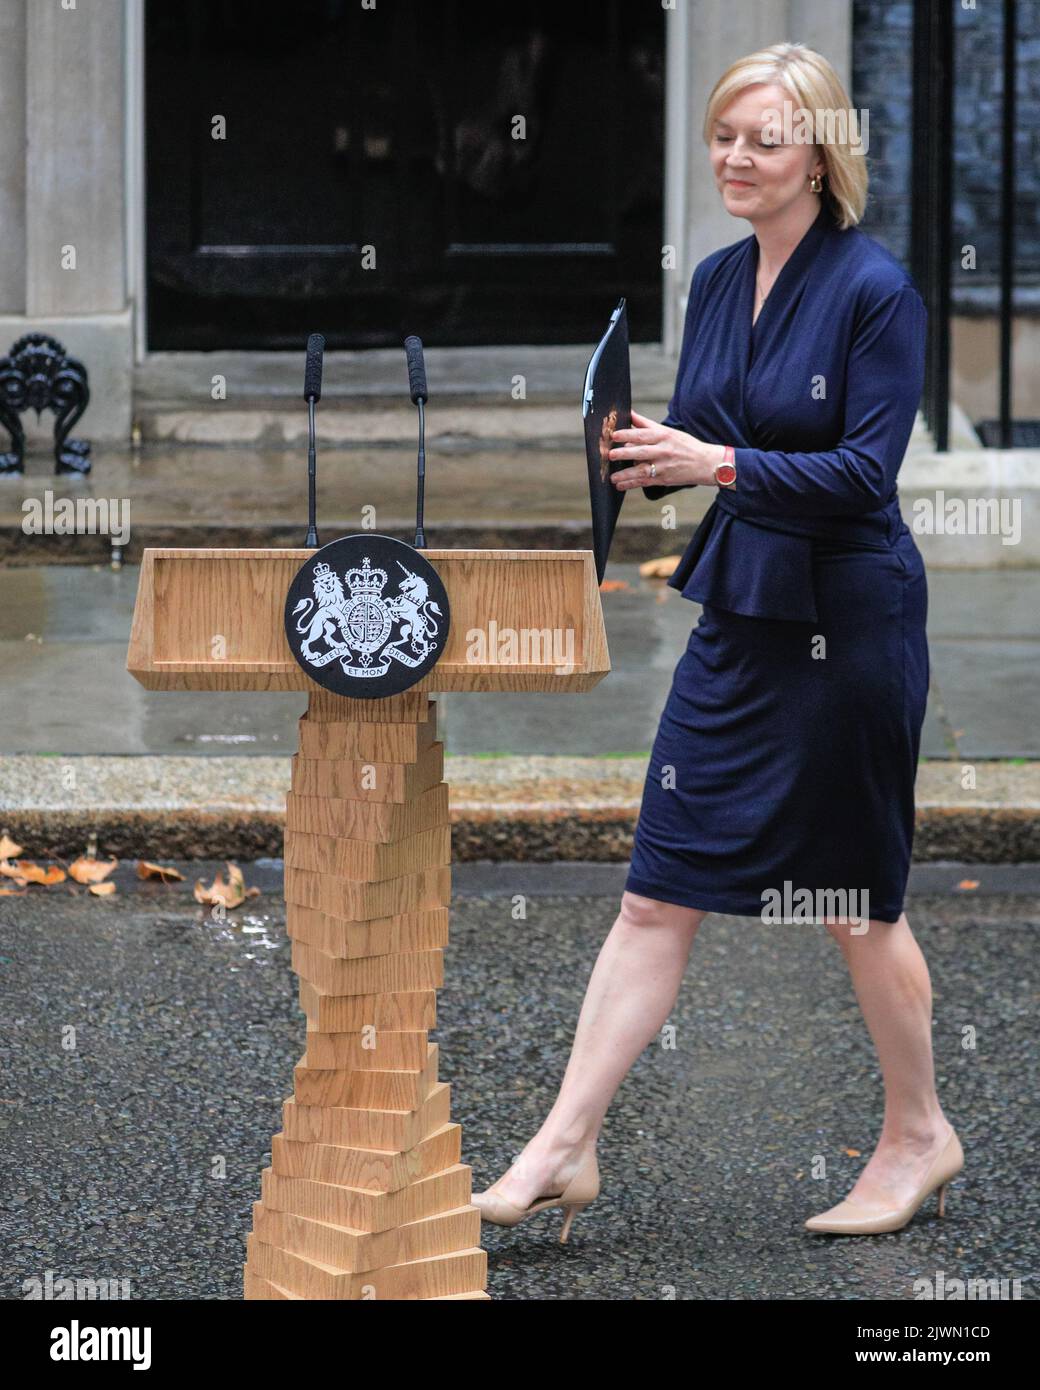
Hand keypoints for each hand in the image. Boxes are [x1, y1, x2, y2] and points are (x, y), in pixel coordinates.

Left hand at [608, 410, 724, 488]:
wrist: (706, 463)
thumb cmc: (685, 445)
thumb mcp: (668, 431)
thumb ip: (646, 424)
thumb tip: (629, 413)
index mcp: (664, 436)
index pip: (643, 434)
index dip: (628, 434)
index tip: (615, 435)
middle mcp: (663, 451)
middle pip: (641, 452)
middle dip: (625, 453)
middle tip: (611, 455)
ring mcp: (663, 466)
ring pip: (642, 470)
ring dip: (626, 474)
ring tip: (612, 477)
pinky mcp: (663, 479)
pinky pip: (645, 482)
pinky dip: (631, 484)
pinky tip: (620, 485)